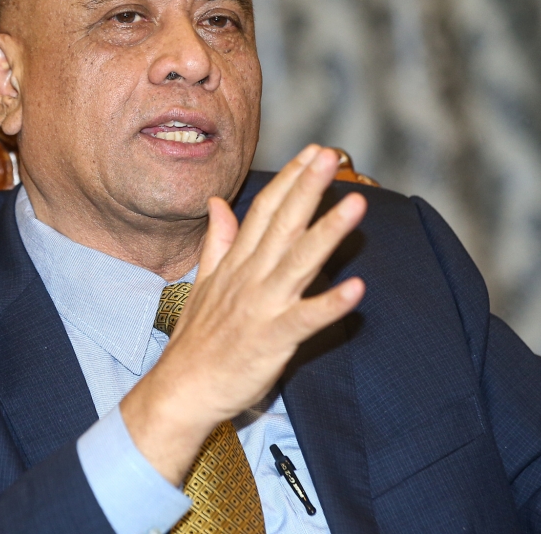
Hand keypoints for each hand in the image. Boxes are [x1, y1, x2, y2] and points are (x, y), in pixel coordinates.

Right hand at [119, 145, 366, 484]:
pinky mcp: (271, 339)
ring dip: (327, 233)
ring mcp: (261, 307)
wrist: (183, 390)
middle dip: (308, 188)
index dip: (290, 180)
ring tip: (355, 205)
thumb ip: (218, 241)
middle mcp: (250, 278)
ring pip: (299, 262)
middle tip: (330, 155)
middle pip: (283, 225)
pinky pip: (305, 320)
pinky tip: (357, 289)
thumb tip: (217, 202)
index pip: (265, 212)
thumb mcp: (204, 282)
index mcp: (237, 264)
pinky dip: (330, 305)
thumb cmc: (197, 341)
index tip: (312, 152)